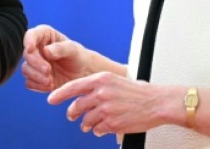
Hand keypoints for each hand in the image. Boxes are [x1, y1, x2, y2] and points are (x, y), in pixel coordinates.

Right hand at [22, 24, 89, 92]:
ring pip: (26, 69)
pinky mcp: (36, 79)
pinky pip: (29, 83)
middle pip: (27, 54)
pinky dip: (38, 85)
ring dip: (37, 76)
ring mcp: (35, 64)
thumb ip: (60, 49)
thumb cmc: (78, 57)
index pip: (32, 35)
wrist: (83, 75)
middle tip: (48, 70)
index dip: (28, 40)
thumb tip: (45, 51)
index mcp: (45, 36)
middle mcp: (37, 49)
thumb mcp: (73, 50)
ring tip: (50, 81)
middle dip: (36, 63)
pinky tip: (50, 86)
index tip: (30, 48)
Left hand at [48, 72, 171, 137]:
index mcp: (101, 79)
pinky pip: (98, 129)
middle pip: (77, 105)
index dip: (59, 94)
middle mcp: (101, 93)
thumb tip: (82, 96)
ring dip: (85, 124)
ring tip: (87, 125)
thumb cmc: (139, 91)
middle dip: (72, 113)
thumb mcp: (115, 80)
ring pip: (86, 120)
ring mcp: (106, 109)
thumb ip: (97, 86)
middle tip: (71, 116)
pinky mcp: (113, 123)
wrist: (157, 102)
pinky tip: (101, 129)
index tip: (51, 99)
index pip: (73, 87)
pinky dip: (98, 130)